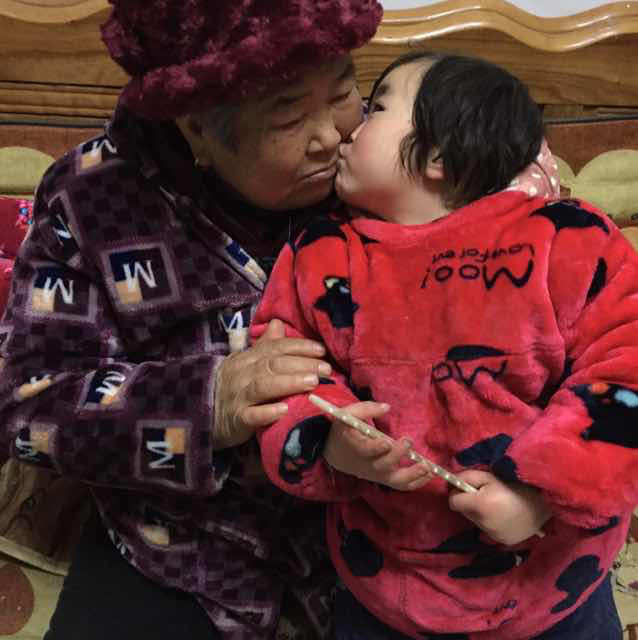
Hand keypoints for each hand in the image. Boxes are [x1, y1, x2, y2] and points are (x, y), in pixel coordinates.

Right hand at [213, 319, 329, 448]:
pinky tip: (284, 411)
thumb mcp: (245, 362)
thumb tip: (279, 323)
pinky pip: (251, 415)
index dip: (298, 347)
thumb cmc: (232, 386)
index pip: (275, 348)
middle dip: (302, 364)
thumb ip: (265, 345)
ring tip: (313, 382)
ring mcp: (239, 396)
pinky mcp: (236, 419)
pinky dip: (267, 413)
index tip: (321, 350)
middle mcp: (244, 373)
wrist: (203, 413)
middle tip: (326, 369)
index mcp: (248, 358)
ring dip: (289, 382)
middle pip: (274, 364)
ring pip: (264, 386)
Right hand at [322, 402, 431, 490]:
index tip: (387, 442)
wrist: (336, 453)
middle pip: (383, 465)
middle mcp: (367, 464)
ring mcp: (377, 474)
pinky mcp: (385, 478)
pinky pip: (402, 485)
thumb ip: (366, 408)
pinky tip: (429, 473)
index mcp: (355, 446)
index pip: (366, 451)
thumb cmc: (345, 430)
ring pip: (396, 480)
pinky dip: (417, 482)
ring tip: (428, 467)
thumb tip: (387, 408)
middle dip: (398, 454)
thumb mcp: (348, 414)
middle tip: (408, 440)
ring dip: (413, 475)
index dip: (376, 448)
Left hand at [449, 470, 550, 544]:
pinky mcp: (504, 541)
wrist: (544, 502)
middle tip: (485, 493)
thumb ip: (466, 478)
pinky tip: (506, 515)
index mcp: (480, 506)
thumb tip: (450, 484)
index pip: (453, 503)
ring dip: (481, 513)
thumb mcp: (488, 475)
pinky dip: (493, 522)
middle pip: (465, 512)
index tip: (466, 487)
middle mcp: (484, 524)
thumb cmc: (515, 484)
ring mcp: (494, 535)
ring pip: (477, 522)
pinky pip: (489, 530)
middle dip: (470, 502)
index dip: (457, 493)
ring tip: (499, 504)